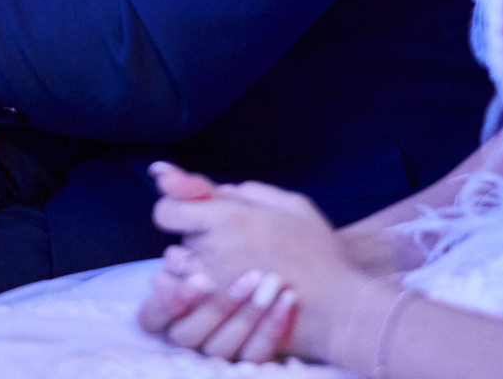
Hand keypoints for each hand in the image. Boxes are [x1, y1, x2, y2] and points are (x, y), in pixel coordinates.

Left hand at [151, 165, 361, 360]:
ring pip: (178, 271)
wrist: (335, 307)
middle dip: (192, 237)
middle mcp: (213, 250)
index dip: (176, 208)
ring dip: (191, 266)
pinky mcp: (217, 313)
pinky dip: (194, 293)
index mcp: (230, 218)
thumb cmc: (319, 253)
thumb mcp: (293, 204)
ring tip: (223, 267)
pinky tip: (219, 288)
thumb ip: (249, 190)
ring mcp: (212, 285)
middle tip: (224, 242)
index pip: (166, 211)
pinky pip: (186, 300)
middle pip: (174, 240)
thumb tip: (219, 189)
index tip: (194, 212)